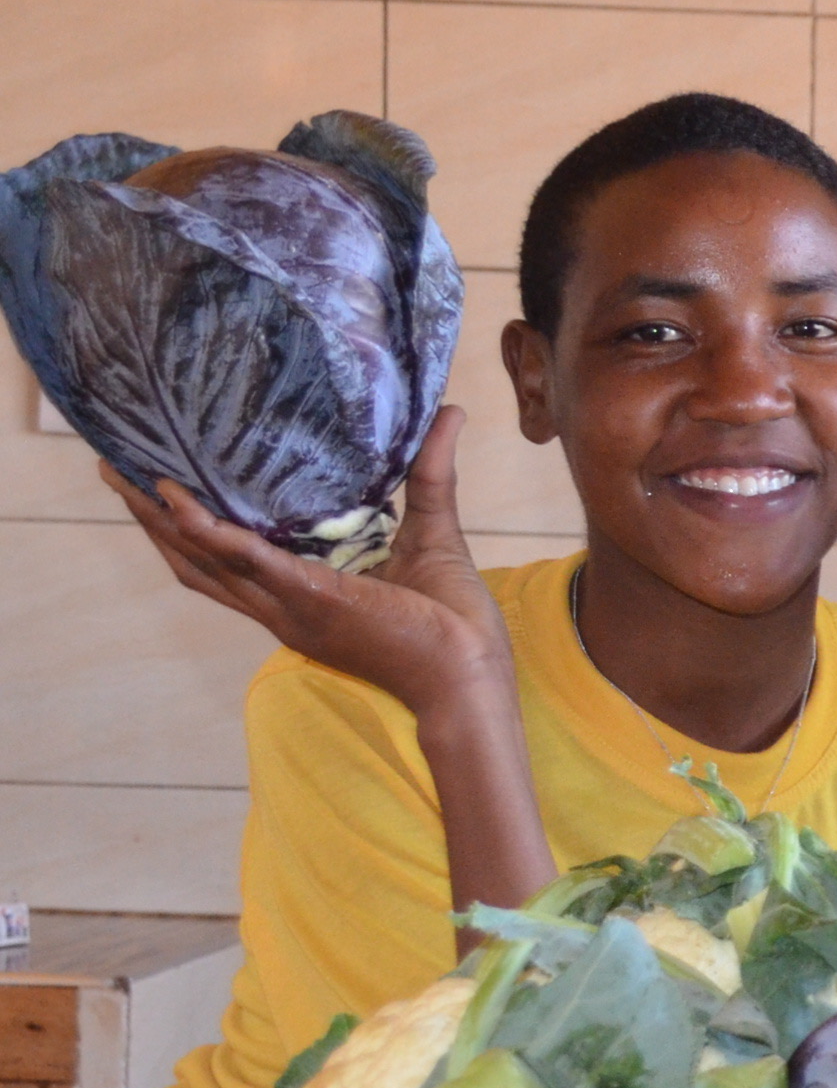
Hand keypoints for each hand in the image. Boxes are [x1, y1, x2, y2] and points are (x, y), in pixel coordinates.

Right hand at [108, 405, 515, 722]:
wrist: (470, 675)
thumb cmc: (455, 620)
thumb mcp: (432, 532)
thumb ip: (430, 474)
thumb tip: (448, 413)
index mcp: (300, 595)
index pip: (226, 560)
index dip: (188, 524)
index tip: (160, 483)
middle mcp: (282, 606)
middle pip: (194, 560)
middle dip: (151, 518)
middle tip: (115, 471)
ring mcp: (291, 607)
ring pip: (204, 561)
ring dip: (161, 519)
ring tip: (126, 476)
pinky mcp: (312, 602)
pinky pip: (249, 564)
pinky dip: (213, 534)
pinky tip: (180, 503)